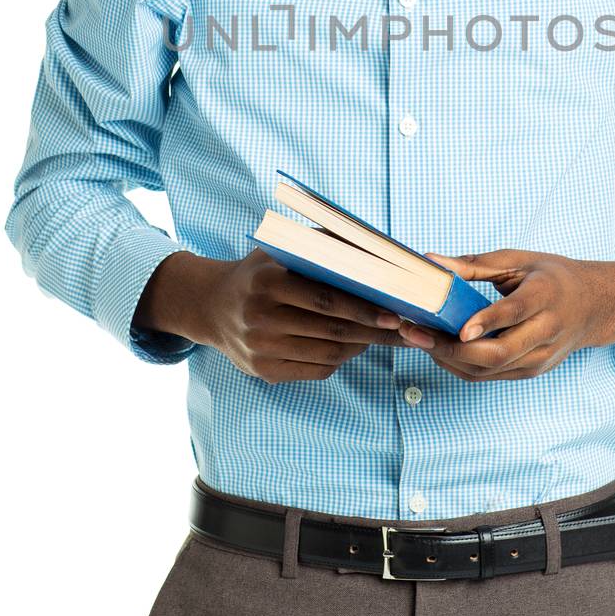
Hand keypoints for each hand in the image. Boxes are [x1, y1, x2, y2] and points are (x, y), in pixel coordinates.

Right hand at [150, 248, 416, 381]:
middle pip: (330, 330)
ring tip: (384, 336)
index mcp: (266, 283)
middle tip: (403, 329)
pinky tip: (355, 346)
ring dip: (361, 346)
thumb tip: (372, 242)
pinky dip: (341, 360)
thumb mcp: (280, 251)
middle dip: (373, 331)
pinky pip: (315, 370)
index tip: (394, 312)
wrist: (211, 307)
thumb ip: (321, 244)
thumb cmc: (258, 273)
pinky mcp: (264, 372)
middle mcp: (260, 318)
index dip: (363, 309)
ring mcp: (260, 350)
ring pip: (327, 354)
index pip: (324, 300)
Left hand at [388, 249, 614, 380]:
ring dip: (449, 359)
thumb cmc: (552, 278)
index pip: (515, 313)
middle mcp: (546, 333)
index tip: (459, 328)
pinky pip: (489, 376)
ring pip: (488, 371)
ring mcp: (539, 358)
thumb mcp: (518, 261)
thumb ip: (474, 265)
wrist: (593, 307)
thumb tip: (431, 261)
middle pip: (497, 354)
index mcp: (546, 296)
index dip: (487, 322)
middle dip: (450, 348)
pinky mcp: (530, 372)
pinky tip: (440, 349)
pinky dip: (460, 366)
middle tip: (415, 332)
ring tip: (419, 339)